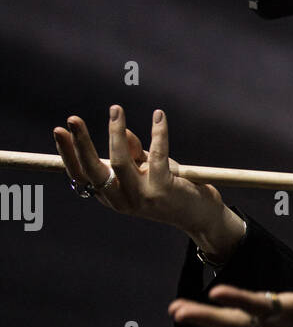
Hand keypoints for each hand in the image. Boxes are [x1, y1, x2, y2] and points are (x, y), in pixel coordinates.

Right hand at [53, 105, 223, 231]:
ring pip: (120, 160)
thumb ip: (133, 153)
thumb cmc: (169, 189)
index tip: (59, 130)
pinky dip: (158, 132)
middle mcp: (122, 200)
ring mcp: (141, 197)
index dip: (68, 154)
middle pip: (93, 170)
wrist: (199, 216)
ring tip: (115, 109)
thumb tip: (125, 132)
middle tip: (72, 119)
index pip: (82, 175)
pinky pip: (157, 154)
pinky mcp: (161, 190)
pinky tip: (159, 116)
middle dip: (80, 143)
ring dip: (116, 132)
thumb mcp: (146, 170)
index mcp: (111, 196)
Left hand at [167, 242, 292, 326]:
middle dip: (206, 317)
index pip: (262, 304)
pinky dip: (215, 322)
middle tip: (177, 311)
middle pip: (236, 322)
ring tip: (175, 311)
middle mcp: (277, 325)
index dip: (240, 298)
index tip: (216, 291)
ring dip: (204, 319)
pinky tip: (194, 314)